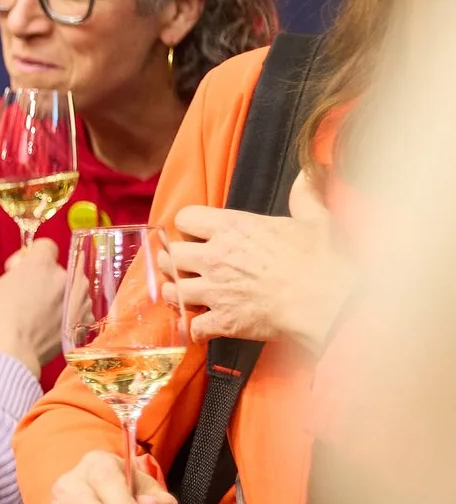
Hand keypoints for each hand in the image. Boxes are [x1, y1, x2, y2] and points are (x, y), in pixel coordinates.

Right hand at [0, 239, 66, 376]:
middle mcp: (64, 277)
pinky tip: (52, 325)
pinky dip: (68, 314)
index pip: (45, 245)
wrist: (11, 353)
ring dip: (59, 295)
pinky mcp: (82, 321)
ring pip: (71, 288)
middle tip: (28, 295)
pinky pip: (78, 309)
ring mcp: (77, 299)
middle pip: (58, 269)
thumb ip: (11, 275)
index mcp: (41, 264)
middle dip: (45, 278)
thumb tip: (19, 277)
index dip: (30, 256)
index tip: (19, 269)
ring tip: (41, 313)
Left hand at [168, 176, 352, 349]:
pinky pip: (193, 327)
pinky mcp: (222, 321)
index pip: (185, 218)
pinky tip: (203, 328)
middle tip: (185, 267)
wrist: (332, 302)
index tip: (197, 234)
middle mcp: (216, 257)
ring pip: (172, 291)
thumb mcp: (318, 220)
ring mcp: (215, 291)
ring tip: (187, 295)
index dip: (188, 226)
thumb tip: (307, 174)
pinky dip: (195, 330)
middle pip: (171, 255)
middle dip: (175, 261)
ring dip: (176, 294)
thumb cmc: (325, 259)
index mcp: (233, 228)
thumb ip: (305, 196)